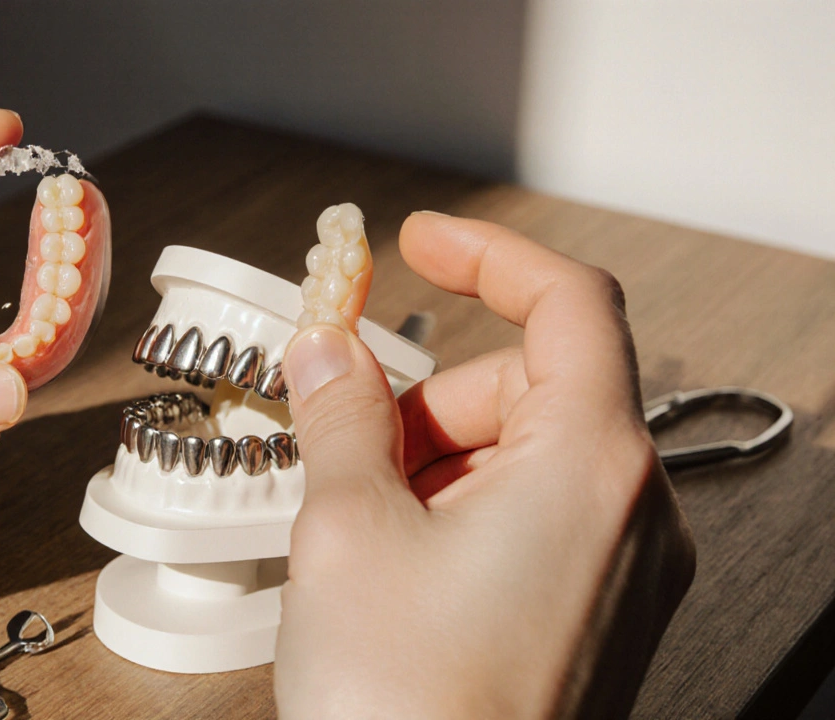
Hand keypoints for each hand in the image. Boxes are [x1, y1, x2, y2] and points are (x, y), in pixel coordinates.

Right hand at [274, 213, 694, 717]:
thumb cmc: (410, 705)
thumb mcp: (348, 527)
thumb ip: (341, 415)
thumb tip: (328, 354)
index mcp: (592, 465)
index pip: (568, 303)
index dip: (487, 255)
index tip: (423, 243)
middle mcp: (632, 513)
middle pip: (532, 387)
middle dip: (429, 397)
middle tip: (344, 432)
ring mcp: (620, 569)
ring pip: (525, 455)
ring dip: (434, 458)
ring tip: (359, 520)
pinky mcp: (594, 613)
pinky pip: (531, 517)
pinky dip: (458, 507)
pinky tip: (392, 556)